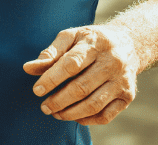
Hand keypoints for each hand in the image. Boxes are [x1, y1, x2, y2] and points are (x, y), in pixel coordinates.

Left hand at [22, 25, 139, 125]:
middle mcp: (112, 62)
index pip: (71, 64)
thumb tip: (28, 68)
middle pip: (82, 87)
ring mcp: (122, 80)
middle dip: (58, 100)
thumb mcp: (71, 37)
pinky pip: (106, 115)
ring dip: (70, 113)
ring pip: (93, 104)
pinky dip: (87, 120)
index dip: (52, 79)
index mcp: (95, 43)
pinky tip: (74, 116)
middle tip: (44, 107)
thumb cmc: (91, 41)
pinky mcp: (128, 96)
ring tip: (55, 113)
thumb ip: (50, 53)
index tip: (37, 90)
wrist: (129, 44)